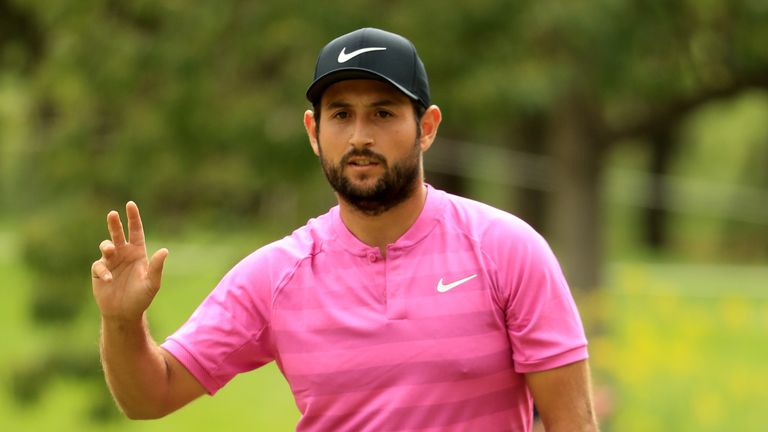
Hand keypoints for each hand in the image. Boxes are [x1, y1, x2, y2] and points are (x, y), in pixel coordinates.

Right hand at [91, 201, 167, 321]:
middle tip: (113, 214)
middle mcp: (123, 253)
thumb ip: (157, 267)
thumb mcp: (152, 282)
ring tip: (110, 250)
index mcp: (138, 252)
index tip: (130, 204)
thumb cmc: (141, 297)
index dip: (133, 218)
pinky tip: (109, 278)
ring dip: (107, 246)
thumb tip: (164, 250)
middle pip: (118, 234)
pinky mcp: (99, 271)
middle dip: (114, 223)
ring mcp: (110, 261)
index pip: (135, 231)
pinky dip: (103, 270)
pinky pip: (99, 265)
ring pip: (105, 246)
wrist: (125, 313)